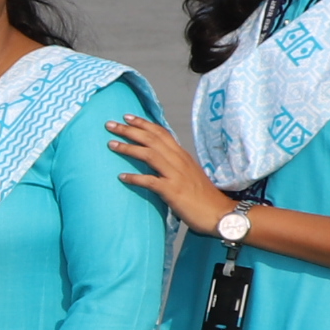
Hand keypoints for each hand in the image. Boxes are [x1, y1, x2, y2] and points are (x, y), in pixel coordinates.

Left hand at [105, 115, 227, 234]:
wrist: (220, 213)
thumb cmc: (202, 196)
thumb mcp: (188, 173)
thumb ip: (173, 164)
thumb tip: (156, 159)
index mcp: (182, 155)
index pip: (162, 133)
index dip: (144, 124)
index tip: (127, 116)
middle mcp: (179, 161)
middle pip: (152, 139)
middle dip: (129, 130)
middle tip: (109, 124)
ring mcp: (176, 175)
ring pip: (150, 155)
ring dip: (128, 148)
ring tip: (111, 144)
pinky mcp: (173, 191)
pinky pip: (151, 181)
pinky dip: (135, 178)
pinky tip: (121, 177)